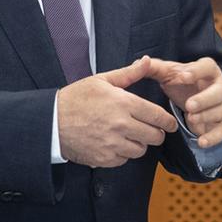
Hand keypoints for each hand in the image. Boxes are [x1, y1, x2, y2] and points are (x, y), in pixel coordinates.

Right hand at [56, 57, 179, 167]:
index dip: (168, 122)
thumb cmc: (75, 98)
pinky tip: (115, 143)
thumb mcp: (102, 80)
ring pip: (141, 150)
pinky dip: (123, 154)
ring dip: (139, 144)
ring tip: (129, 136)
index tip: (170, 124)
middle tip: (151, 130)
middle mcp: (121, 125)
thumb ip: (129, 74)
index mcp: (124, 103)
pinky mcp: (104, 158)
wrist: (51, 121)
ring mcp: (113, 143)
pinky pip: (124, 160)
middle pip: (155, 136)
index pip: (158, 116)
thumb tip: (147, 62)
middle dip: (156, 133)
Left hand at [150, 56, 221, 148]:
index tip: (183, 77)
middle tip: (189, 105)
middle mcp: (219, 87)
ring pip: (220, 111)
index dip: (197, 72)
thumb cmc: (181, 83)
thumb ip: (155, 67)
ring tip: (190, 119)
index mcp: (208, 71)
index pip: (207, 67)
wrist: (193, 100)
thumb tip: (142, 61)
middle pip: (219, 92)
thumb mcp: (168, 74)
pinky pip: (221, 132)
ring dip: (206, 116)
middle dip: (205, 99)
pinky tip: (201, 142)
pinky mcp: (220, 124)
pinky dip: (212, 138)